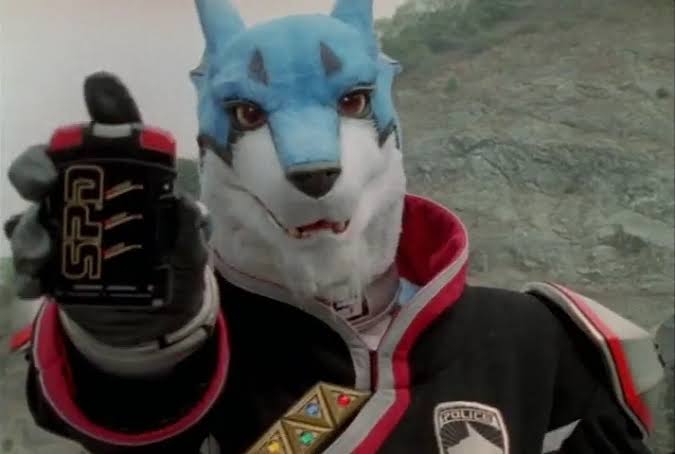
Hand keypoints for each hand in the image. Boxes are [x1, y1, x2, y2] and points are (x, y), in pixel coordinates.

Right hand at [4, 72, 210, 347]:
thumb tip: (186, 205)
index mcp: (126, 183)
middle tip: (42, 183)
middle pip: (47, 166)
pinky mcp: (52, 266)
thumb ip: (190, 230)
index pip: (115, 138)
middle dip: (35, 167)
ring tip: (40, 255)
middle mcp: (88, 197)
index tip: (99, 86)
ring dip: (27, 231)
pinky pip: (28, 263)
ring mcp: (64, 230)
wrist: (155, 321)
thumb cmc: (176, 270)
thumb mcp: (190, 251)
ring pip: (29, 214)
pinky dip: (26, 273)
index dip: (107, 109)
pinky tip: (35, 285)